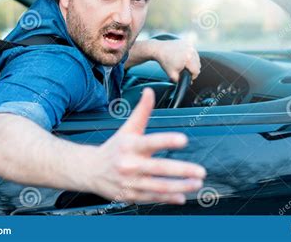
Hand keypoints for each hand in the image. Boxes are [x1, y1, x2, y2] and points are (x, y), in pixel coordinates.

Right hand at [89, 88, 205, 203]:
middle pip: (159, 168)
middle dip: (181, 170)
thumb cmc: (114, 148)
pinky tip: (181, 196)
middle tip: (200, 171)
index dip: (167, 140)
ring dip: (180, 186)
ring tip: (196, 183)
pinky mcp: (131, 195)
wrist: (90, 170)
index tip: (183, 140)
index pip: (150, 142)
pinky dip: (168, 198)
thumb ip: (142, 110)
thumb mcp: (127, 128)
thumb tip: (149, 91)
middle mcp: (130, 164)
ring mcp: (130, 182)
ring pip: (158, 186)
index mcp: (130, 145)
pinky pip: (152, 198)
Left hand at [154, 40, 200, 81]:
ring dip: (193, 62)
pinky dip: (191, 56)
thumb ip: (181, 80)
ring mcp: (190, 46)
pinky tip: (184, 58)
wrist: (159, 50)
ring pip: (197, 58)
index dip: (193, 76)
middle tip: (186, 71)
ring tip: (184, 64)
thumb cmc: (165, 61)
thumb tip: (189, 82)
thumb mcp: (172, 75)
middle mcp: (191, 51)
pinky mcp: (188, 43)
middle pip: (198, 65)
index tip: (189, 77)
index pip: (196, 71)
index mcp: (188, 59)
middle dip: (193, 69)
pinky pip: (194, 52)